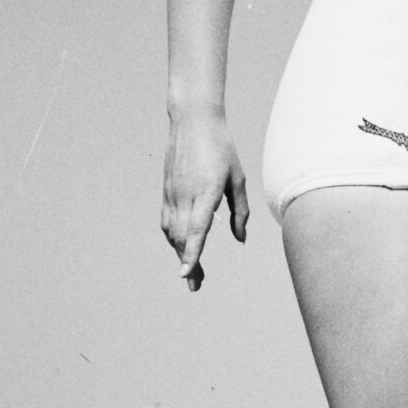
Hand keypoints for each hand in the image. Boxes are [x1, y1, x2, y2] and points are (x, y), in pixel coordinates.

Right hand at [161, 111, 249, 291]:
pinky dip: (173, 238)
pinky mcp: (166, 190)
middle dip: (188, 264)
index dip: (192, 254)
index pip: (197, 228)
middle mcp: (186, 194)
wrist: (192, 120)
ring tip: (190, 271)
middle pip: (183, 237)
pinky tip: (180, 247)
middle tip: (196, 286)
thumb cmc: (222, 147)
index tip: (185, 274)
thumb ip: (240, 211)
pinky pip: (167, 221)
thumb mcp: (238, 178)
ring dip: (180, 253)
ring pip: (172, 232)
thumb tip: (240, 239)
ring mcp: (173, 192)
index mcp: (207, 190)